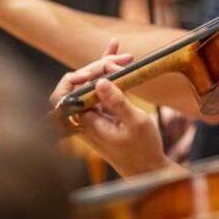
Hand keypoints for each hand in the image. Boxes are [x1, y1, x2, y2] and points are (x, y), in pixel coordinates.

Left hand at [50, 38, 170, 177]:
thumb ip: (117, 102)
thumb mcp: (135, 123)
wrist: (147, 170)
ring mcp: (92, 116)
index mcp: (87, 122)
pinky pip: (100, 91)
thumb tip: (99, 82)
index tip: (102, 69)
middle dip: (98, 66)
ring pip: (90, 85)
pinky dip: (108, 76)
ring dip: (103, 66)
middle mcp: (85, 119)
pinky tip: (117, 60)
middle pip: (80, 84)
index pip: (71, 91)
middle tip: (122, 58)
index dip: (82, 75)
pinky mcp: (102, 115)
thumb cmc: (143, 149)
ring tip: (118, 49)